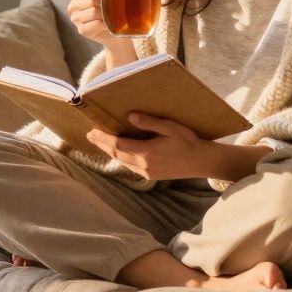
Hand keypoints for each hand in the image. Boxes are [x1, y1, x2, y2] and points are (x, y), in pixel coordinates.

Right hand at [68, 0, 132, 49]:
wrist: (113, 28)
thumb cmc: (108, 7)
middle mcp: (72, 6)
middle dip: (104, 2)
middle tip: (112, 5)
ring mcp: (75, 19)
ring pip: (93, 12)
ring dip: (105, 14)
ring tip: (110, 15)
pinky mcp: (82, 31)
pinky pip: (95, 24)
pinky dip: (104, 24)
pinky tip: (107, 24)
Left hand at [85, 113, 213, 180]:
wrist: (201, 161)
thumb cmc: (188, 141)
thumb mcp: (170, 127)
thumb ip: (149, 122)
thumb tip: (129, 116)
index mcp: (146, 152)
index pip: (118, 144)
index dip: (103, 138)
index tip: (92, 131)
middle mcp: (143, 164)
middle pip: (116, 154)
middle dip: (102, 144)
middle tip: (90, 135)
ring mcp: (146, 172)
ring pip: (122, 161)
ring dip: (110, 151)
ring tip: (100, 142)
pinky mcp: (151, 175)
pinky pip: (130, 166)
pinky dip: (121, 157)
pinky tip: (119, 151)